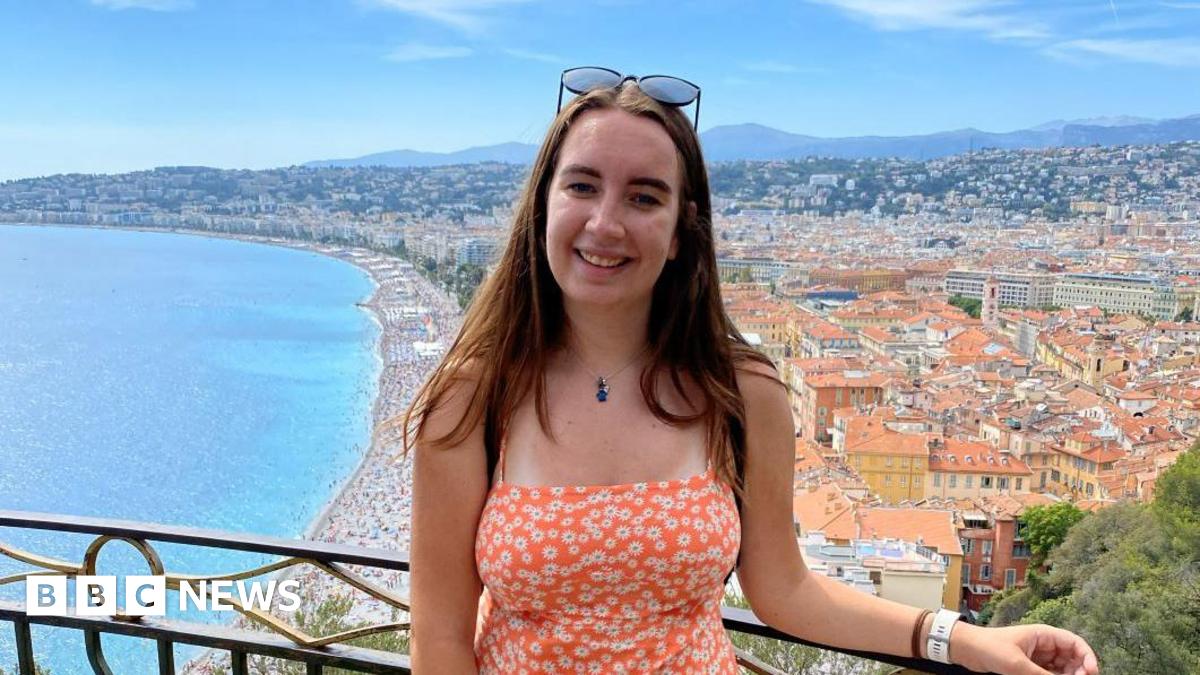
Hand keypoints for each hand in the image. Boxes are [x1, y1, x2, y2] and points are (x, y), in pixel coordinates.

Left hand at [953, 622, 1099, 674]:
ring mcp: (1038, 657)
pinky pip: (1050, 674)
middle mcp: (1044, 645)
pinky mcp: (1031, 667)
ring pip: (1063, 669)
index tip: (1092, 671)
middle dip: (1079, 671)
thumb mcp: (1017, 664)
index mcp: (1043, 635)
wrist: (967, 650)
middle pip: (1073, 658)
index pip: (1075, 643)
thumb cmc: (989, 647)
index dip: (1087, 656)